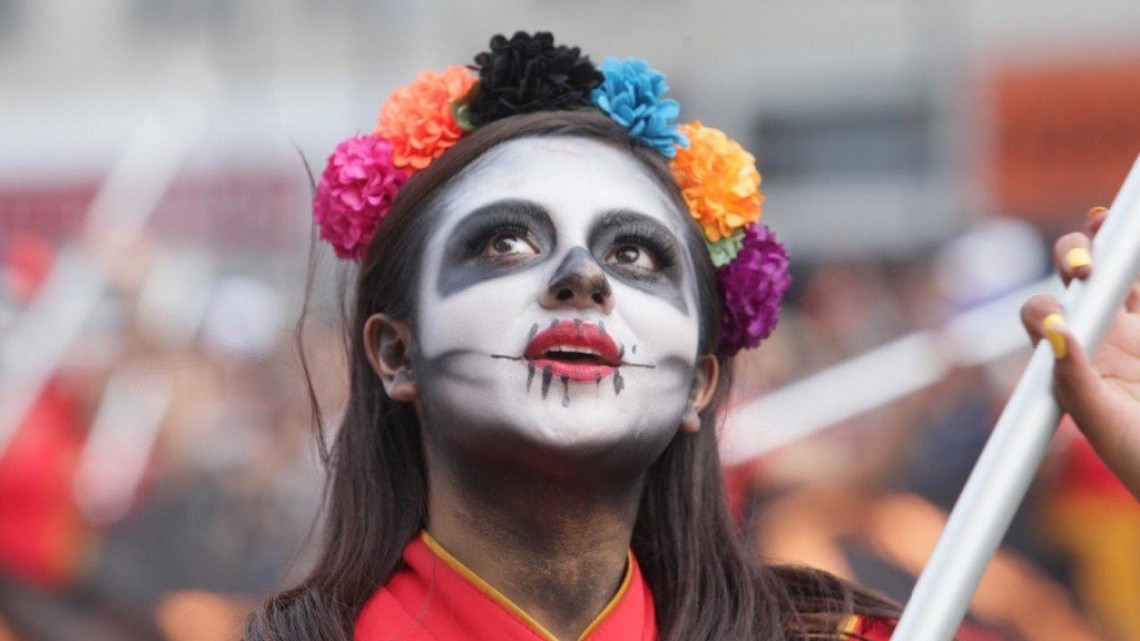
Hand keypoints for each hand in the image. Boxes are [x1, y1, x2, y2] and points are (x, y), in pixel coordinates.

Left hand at [1020, 207, 1139, 500]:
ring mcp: (1136, 324)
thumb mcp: (1102, 424)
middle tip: (1084, 267)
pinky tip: (1134, 233)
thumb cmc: (1134, 457)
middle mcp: (1099, 332)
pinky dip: (1136, 254)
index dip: (1045, 305)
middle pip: (1074, 278)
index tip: (1061, 311)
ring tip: (1103, 219)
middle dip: (1073, 256)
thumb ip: (1075, 381)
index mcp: (1068, 357)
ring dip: (1109, 239)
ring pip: (1117, 267)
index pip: (1042, 316)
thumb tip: (1054, 331)